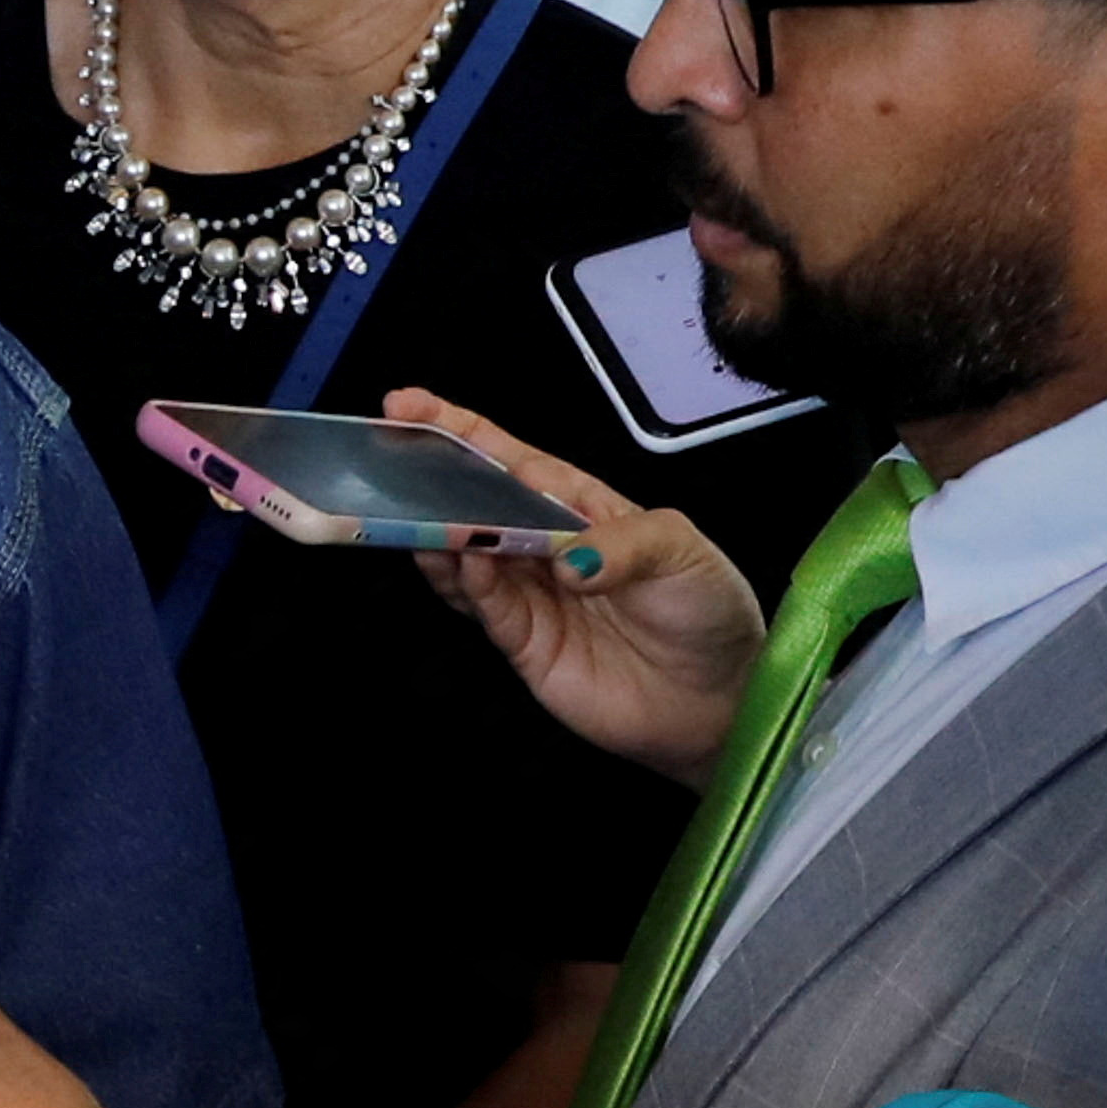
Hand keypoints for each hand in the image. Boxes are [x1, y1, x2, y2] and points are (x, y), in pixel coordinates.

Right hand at [384, 387, 762, 784]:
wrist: (717, 702)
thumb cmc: (706, 611)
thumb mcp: (682, 552)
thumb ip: (624, 544)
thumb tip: (567, 560)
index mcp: (580, 507)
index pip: (510, 460)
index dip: (458, 430)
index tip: (407, 406)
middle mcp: (545, 547)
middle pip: (474, 506)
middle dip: (428, 480)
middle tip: (389, 462)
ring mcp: (530, 596)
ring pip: (465, 557)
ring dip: (438, 536)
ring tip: (418, 518)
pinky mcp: (524, 644)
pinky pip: (484, 607)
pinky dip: (467, 584)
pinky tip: (461, 563)